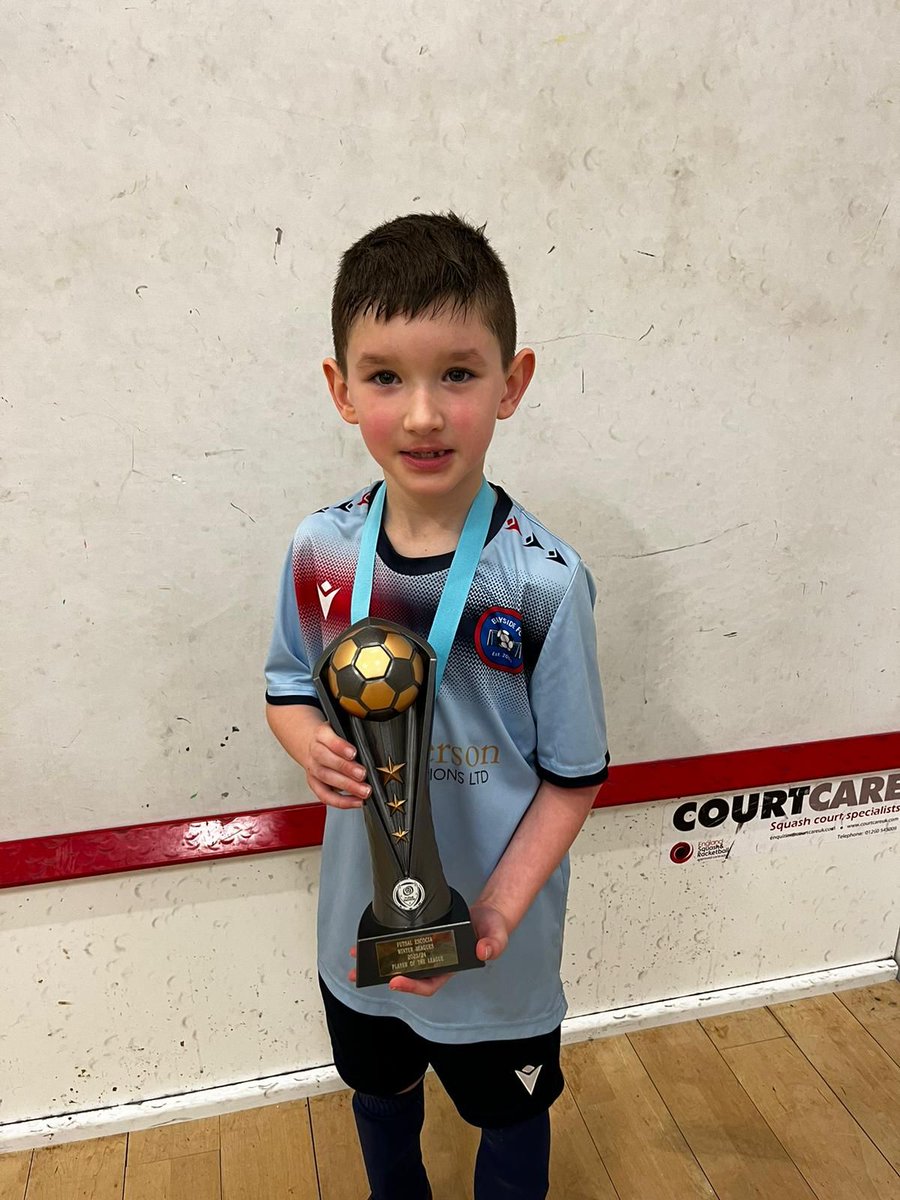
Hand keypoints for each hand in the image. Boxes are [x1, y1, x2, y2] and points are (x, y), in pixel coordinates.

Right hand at [302, 721, 370, 809]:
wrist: (307, 741)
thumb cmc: (329, 737)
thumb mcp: (338, 727)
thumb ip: (353, 734)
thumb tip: (373, 745)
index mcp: (321, 734)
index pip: (329, 739)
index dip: (340, 747)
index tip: (354, 753)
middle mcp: (314, 751)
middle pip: (326, 760)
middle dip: (346, 769)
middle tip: (363, 774)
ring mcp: (313, 768)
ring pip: (326, 778)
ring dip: (347, 786)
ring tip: (364, 791)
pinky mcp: (313, 783)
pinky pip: (325, 795)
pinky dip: (341, 801)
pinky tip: (356, 801)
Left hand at [348, 901, 510, 996]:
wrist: (487, 915)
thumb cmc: (492, 930)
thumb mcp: (496, 936)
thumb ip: (493, 944)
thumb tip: (483, 951)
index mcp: (450, 968)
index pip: (429, 984)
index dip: (411, 985)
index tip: (395, 980)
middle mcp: (435, 962)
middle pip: (407, 974)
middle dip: (383, 976)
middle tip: (361, 974)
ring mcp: (427, 950)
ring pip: (400, 961)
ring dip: (378, 962)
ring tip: (356, 960)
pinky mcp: (422, 936)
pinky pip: (402, 943)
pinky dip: (386, 943)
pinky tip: (372, 940)